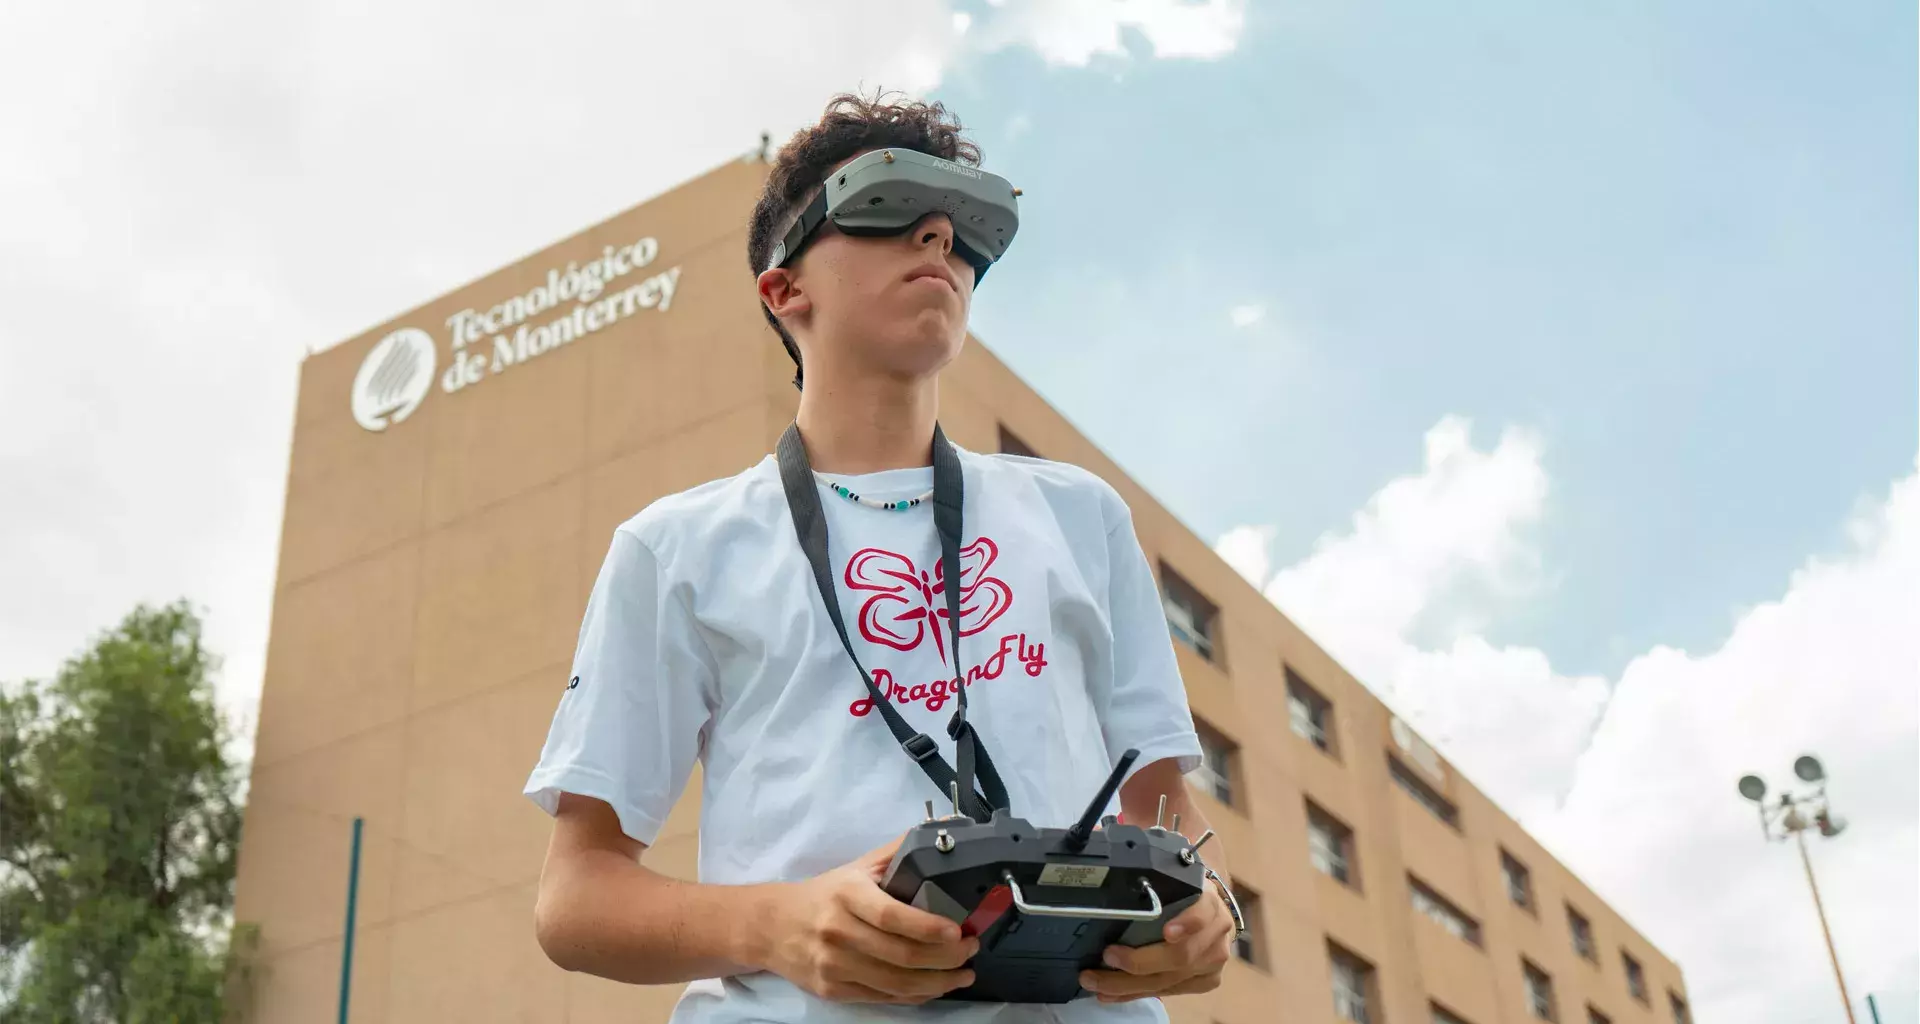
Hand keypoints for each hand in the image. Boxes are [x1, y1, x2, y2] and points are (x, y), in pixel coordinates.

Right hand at [760, 834, 978, 1003]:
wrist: (770, 926)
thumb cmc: (823, 895)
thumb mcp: (856, 867)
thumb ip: (898, 851)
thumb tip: (942, 829)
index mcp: (847, 895)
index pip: (890, 915)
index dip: (927, 927)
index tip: (958, 931)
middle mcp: (837, 931)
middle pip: (900, 955)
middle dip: (945, 958)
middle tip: (970, 951)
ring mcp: (833, 966)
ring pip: (895, 984)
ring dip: (938, 983)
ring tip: (963, 974)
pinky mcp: (832, 990)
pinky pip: (883, 998)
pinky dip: (915, 996)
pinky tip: (935, 986)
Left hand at [1080, 882, 1234, 1002]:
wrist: (1214, 912)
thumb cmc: (1186, 894)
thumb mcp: (1177, 882)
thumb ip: (1158, 887)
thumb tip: (1115, 891)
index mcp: (1209, 902)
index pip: (1203, 912)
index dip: (1187, 923)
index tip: (1167, 932)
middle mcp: (1216, 934)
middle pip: (1180, 956)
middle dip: (1139, 961)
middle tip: (1107, 956)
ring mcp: (1212, 962)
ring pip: (1169, 980)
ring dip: (1126, 984)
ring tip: (1095, 982)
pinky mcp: (1206, 981)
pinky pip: (1167, 992)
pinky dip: (1134, 994)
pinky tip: (1111, 994)